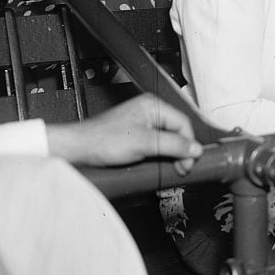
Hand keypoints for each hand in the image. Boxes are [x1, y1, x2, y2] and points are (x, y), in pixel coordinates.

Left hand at [45, 93, 202, 173]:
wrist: (78, 150)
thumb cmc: (102, 140)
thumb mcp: (144, 143)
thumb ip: (173, 144)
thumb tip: (195, 149)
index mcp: (153, 106)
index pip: (183, 123)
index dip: (189, 144)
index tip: (189, 161)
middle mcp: (149, 113)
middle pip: (177, 133)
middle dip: (181, 152)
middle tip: (181, 168)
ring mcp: (143, 125)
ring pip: (168, 142)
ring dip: (170, 156)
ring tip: (170, 169)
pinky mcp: (136, 138)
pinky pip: (156, 147)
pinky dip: (160, 157)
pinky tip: (158, 166)